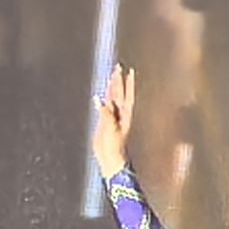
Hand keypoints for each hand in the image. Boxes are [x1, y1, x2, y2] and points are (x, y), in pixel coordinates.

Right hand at [90, 65, 135, 179]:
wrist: (110, 160)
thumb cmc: (115, 147)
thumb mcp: (110, 128)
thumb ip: (106, 114)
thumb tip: (100, 100)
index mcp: (125, 115)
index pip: (127, 95)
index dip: (128, 84)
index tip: (130, 72)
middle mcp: (119, 115)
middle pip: (118, 94)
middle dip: (117, 82)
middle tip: (117, 68)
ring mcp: (112, 119)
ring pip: (111, 100)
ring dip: (110, 89)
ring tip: (110, 77)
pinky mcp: (104, 125)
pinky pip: (102, 110)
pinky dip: (101, 102)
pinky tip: (98, 97)